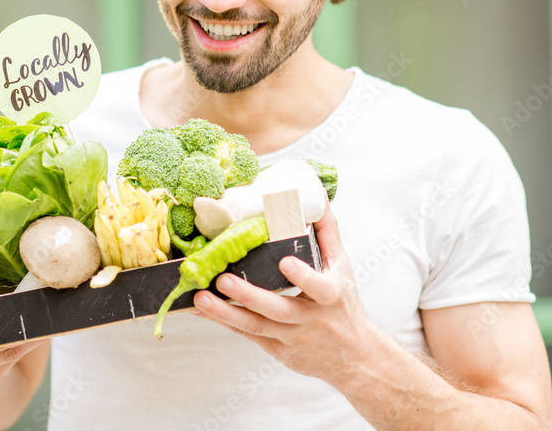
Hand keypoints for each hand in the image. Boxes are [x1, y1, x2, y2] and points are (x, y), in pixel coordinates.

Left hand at [191, 201, 374, 384]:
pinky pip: (246, 335)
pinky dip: (222, 322)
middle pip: (278, 310)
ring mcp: (291, 337)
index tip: (285, 262)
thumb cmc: (343, 304)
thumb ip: (326, 231)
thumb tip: (317, 194)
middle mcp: (309, 319)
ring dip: (225, 313)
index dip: (303, 277)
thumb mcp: (341, 267)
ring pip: (256, 326)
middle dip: (249, 296)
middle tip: (222, 279)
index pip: (319, 288)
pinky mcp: (276, 349)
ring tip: (199, 298)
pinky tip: (199, 310)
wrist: (352, 357)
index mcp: (330, 296)